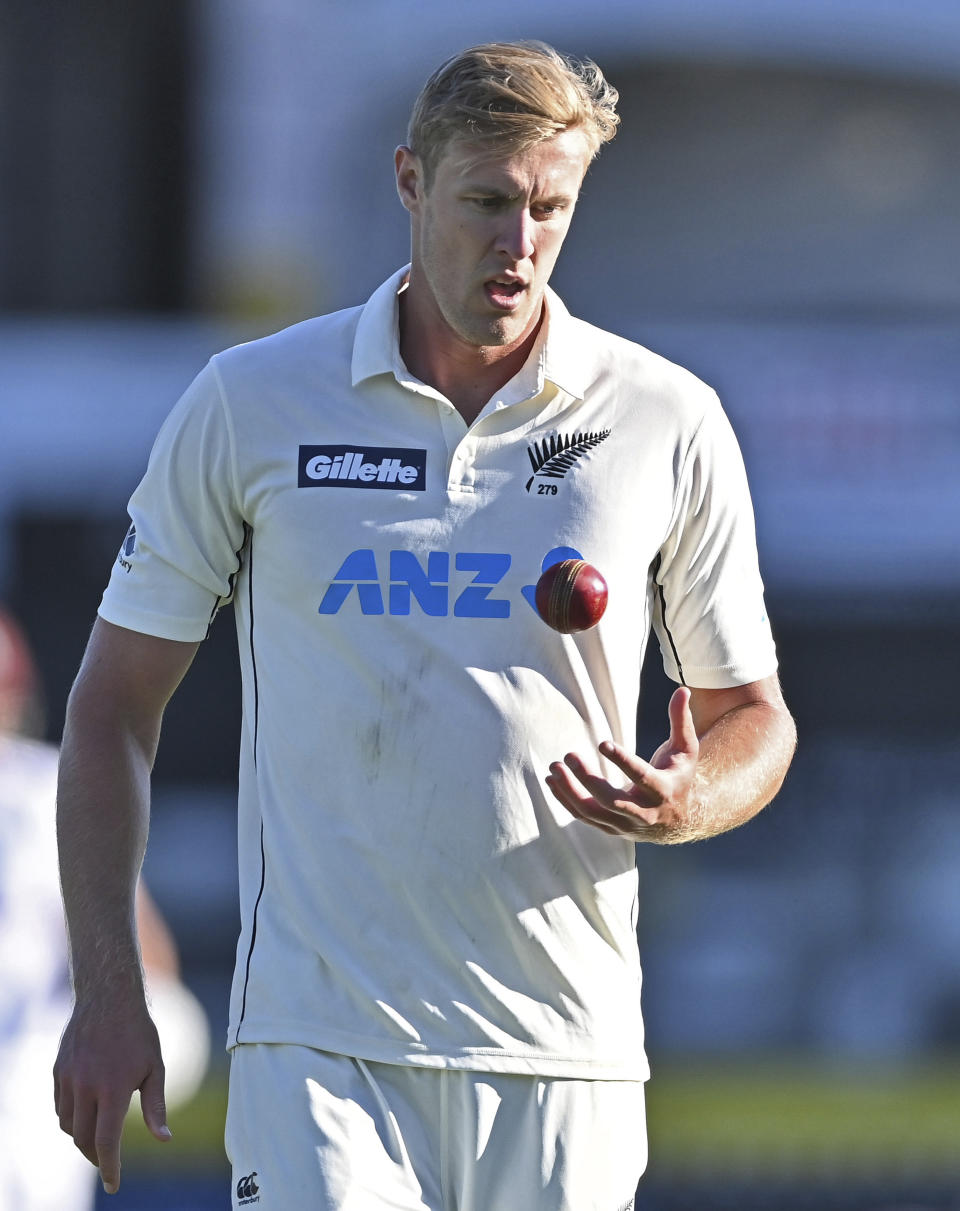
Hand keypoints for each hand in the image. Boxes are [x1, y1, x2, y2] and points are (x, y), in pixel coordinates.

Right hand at [54, 994, 170, 1193]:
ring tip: (98, 1134)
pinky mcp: (58, 1071)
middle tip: (107, 1160)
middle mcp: (86, 1086)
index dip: (110, 1167)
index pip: (106, 1141)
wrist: (108, 997)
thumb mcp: (154, 1067)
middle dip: (95, 1155)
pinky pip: (60, 1106)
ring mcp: (68, 1079)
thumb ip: (156, 1106)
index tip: (113, 1185)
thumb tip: (164, 1139)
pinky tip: (86, 1111)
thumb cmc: (138, 1032)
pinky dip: (72, 1117)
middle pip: (83, 1139)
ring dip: (81, 1136)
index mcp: (113, 1088)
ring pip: (68, 1124)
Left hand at [545, 686, 699, 840]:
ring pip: (592, 812)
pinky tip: (552, 781)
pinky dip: (565, 800)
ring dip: (569, 791)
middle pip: (611, 800)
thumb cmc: (679, 777)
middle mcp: (644, 812)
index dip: (622, 761)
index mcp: (663, 790)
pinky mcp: (611, 828)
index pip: (641, 777)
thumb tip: (682, 690)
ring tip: (554, 767)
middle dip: (588, 779)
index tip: (602, 743)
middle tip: (569, 755)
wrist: (678, 820)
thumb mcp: (686, 750)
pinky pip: (584, 816)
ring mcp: (625, 824)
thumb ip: (681, 721)